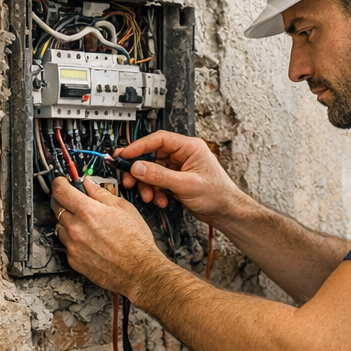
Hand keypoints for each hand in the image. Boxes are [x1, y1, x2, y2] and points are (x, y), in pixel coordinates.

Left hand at [52, 177, 164, 299]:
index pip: (61, 190)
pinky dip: (73, 240)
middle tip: (75, 201)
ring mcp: (73, 246)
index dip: (59, 182)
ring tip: (86, 224)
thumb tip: (90, 185)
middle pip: (57, 207)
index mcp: (88, 212)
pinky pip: (66, 245)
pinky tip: (88, 240)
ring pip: (60, 227)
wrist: (139, 269)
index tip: (61, 182)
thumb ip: (102, 194)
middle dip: (64, 201)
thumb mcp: (124, 208)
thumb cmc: (136, 241)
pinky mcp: (74, 261)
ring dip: (68, 222)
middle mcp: (76, 229)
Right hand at [115, 131, 238, 225]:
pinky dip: (155, 191)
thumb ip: (160, 176)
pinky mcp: (176, 179)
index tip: (125, 154)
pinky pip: (158, 181)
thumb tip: (138, 167)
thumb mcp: (186, 185)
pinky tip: (160, 200)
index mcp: (190, 147)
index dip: (139, 146)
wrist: (226, 211)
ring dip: (147, 184)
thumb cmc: (218, 194)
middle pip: (152, 155)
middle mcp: (183, 155)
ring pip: (153, 170)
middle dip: (140, 169)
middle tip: (128, 178)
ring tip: (148, 195)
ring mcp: (179, 167)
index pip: (159, 139)